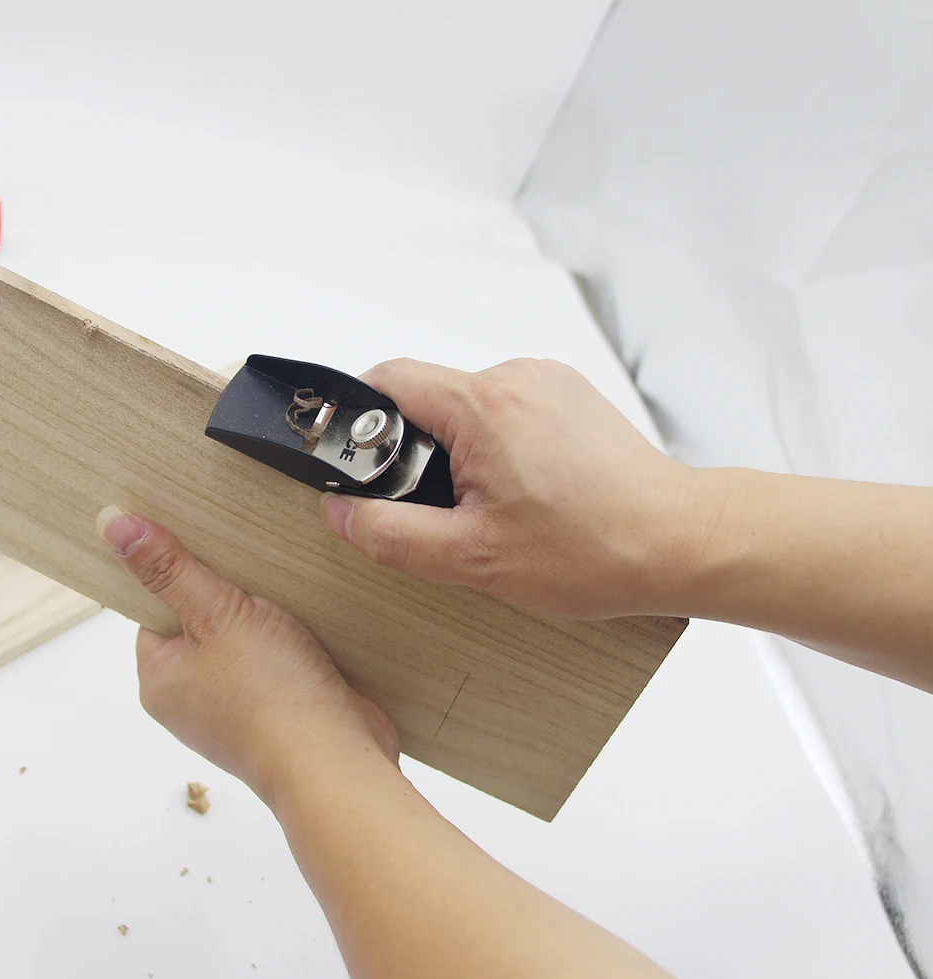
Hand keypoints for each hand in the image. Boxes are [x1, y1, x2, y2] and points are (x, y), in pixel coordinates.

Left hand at [96, 507, 398, 804]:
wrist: (335, 761)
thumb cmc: (272, 696)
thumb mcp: (218, 614)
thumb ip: (170, 569)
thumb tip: (114, 524)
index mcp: (162, 680)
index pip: (157, 611)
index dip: (183, 578)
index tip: (214, 555)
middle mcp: (194, 700)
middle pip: (206, 625)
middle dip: (236, 598)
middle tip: (261, 579)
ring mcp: (240, 711)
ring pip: (248, 645)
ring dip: (272, 621)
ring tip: (293, 602)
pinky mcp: (283, 713)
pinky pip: (281, 666)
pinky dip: (297, 646)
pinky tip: (316, 632)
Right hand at [321, 359, 711, 619]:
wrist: (680, 541)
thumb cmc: (593, 549)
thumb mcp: (474, 558)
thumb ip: (392, 533)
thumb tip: (341, 512)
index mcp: (484, 406)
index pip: (388, 380)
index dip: (358, 419)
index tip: (356, 460)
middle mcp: (518, 377)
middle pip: (429, 395)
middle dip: (415, 449)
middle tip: (439, 506)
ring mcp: (549, 382)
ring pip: (469, 405)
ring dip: (460, 449)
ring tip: (493, 506)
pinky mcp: (571, 397)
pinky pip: (509, 409)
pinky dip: (498, 444)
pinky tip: (523, 492)